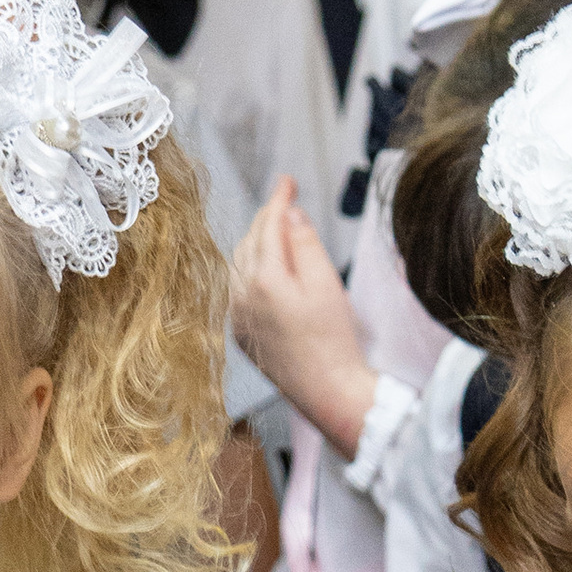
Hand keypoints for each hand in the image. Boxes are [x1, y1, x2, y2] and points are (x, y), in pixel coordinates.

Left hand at [231, 178, 375, 456]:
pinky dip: (250, 269)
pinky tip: (268, 268)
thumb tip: (289, 213)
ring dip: (257, 242)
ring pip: (239, 263)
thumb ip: (305, 243)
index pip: (269, 225)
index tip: (288, 180)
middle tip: (288, 200)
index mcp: (264, 279)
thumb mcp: (327, 283)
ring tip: (279, 230)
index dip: (279, 199)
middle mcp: (241, 295)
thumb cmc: (334, 339)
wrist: (327, 392)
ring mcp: (237, 316)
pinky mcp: (240, 333)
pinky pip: (237, 288)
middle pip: (249, 241)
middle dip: (267, 217)